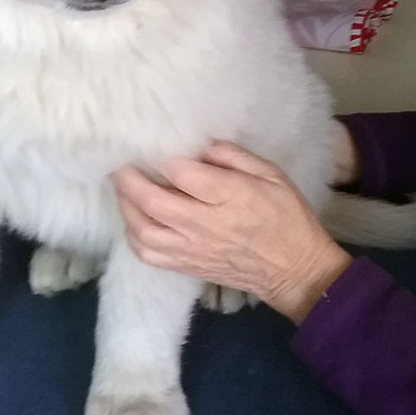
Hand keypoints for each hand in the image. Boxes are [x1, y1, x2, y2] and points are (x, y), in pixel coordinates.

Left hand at [115, 142, 351, 324]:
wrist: (294, 270)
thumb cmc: (286, 215)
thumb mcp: (271, 174)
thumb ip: (234, 156)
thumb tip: (201, 145)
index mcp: (229, 196)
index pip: (183, 174)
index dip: (161, 158)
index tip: (148, 144)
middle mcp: (205, 224)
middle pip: (154, 202)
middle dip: (129, 180)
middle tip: (121, 164)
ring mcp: (193, 249)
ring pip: (144, 231)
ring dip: (126, 207)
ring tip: (123, 189)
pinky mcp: (187, 266)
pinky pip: (149, 255)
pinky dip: (134, 236)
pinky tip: (134, 220)